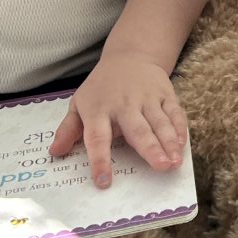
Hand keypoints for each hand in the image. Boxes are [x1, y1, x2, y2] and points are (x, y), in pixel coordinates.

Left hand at [50, 53, 187, 188]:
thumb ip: (68, 129)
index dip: (99, 160)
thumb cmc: (101, 88)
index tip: (103, 182)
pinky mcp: (165, 93)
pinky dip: (179, 128)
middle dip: (150, 148)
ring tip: (174, 162)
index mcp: (98, 110)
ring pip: (160, 122)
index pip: (97, 138)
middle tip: (160, 167)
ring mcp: (147, 98)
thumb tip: (55, 153)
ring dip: (169, 142)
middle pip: (137, 129)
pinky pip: (174, 112)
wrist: (130, 55)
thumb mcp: (79, 104)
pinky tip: (182, 146)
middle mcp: (124, 104)